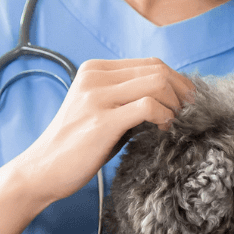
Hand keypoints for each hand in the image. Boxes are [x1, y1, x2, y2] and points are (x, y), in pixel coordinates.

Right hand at [19, 56, 196, 204]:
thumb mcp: (100, 113)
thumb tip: (168, 101)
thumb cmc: (75, 147)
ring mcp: (97, 97)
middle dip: (182, 91)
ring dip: (175, 104)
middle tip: (190, 114)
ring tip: (176, 124)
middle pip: (157, 69)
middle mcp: (94, 77)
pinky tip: (164, 131)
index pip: (148, 63)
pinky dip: (164, 117)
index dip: (176, 81)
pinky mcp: (102, 121)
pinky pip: (148, 107)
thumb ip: (127, 101)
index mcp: (94, 70)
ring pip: (157, 84)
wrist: (42, 170)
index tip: (187, 103)